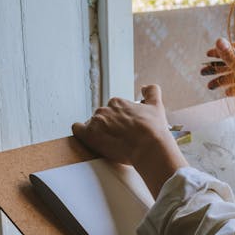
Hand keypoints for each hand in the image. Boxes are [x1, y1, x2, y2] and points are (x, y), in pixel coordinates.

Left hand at [72, 85, 187, 197]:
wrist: (149, 146)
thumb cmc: (153, 129)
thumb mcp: (156, 105)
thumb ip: (151, 92)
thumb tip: (145, 87)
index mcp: (117, 102)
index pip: (112, 111)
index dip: (118, 121)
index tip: (124, 129)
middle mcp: (104, 109)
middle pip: (101, 118)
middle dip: (108, 127)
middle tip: (119, 138)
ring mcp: (96, 122)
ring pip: (92, 126)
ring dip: (99, 133)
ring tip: (111, 143)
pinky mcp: (89, 135)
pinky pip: (77, 130)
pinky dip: (81, 133)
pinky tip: (90, 139)